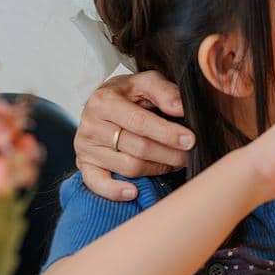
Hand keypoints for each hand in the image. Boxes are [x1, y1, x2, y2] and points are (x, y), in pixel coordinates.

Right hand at [76, 70, 193, 200]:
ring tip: (174, 163)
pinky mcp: (84, 165)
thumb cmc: (129, 94)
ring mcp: (85, 148)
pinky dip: (115, 191)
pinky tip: (134, 192)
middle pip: (137, 148)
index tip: (190, 140)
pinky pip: (97, 184)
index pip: (140, 122)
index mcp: (104, 101)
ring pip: (128, 167)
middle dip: (169, 154)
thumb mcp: (146, 82)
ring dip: (157, 169)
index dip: (167, 133)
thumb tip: (180, 108)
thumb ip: (164, 91)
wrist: (103, 103)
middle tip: (189, 155)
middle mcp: (90, 125)